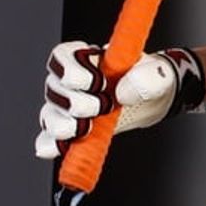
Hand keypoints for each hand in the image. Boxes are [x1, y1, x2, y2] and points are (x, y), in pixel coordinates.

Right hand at [35, 42, 205, 158]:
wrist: (150, 100)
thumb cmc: (147, 79)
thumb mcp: (156, 73)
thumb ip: (145, 77)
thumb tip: (122, 94)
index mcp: (83, 57)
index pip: (61, 57)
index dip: (71, 70)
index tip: (97, 82)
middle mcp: (66, 81)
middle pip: (54, 89)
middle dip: (77, 102)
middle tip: (104, 107)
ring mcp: (64, 107)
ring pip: (49, 116)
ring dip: (66, 126)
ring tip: (90, 128)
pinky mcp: (68, 131)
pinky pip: (49, 140)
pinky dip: (52, 145)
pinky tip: (64, 148)